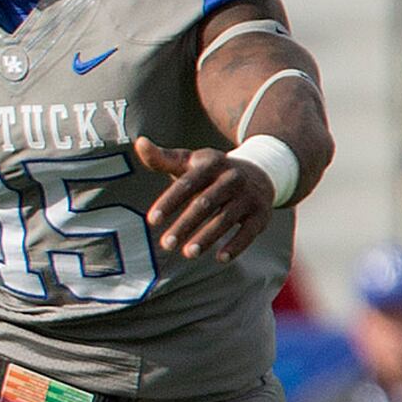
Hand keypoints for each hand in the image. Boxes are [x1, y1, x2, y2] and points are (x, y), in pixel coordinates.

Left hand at [135, 134, 279, 260]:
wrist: (261, 171)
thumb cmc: (212, 171)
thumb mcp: (189, 161)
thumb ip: (163, 158)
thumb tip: (140, 142)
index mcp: (211, 165)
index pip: (186, 184)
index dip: (169, 202)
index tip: (151, 221)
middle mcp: (232, 178)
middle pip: (205, 203)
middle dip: (185, 225)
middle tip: (166, 244)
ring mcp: (248, 196)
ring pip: (226, 219)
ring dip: (207, 238)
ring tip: (187, 254)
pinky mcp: (262, 213)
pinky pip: (249, 231)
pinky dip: (236, 245)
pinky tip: (220, 258)